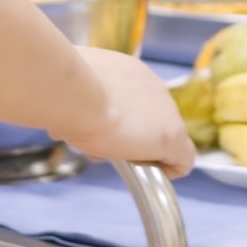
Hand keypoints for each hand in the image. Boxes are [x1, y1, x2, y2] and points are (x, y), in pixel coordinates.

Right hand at [50, 47, 196, 177]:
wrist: (76, 94)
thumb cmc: (65, 89)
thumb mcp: (69, 88)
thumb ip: (76, 97)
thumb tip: (64, 120)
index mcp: (130, 72)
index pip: (133, 102)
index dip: (117, 120)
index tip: (98, 131)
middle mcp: (153, 86)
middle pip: (149, 121)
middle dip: (128, 137)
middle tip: (101, 147)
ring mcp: (167, 112)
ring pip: (161, 139)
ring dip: (140, 151)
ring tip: (114, 160)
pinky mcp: (172, 137)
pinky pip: (182, 159)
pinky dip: (169, 169)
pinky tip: (151, 175)